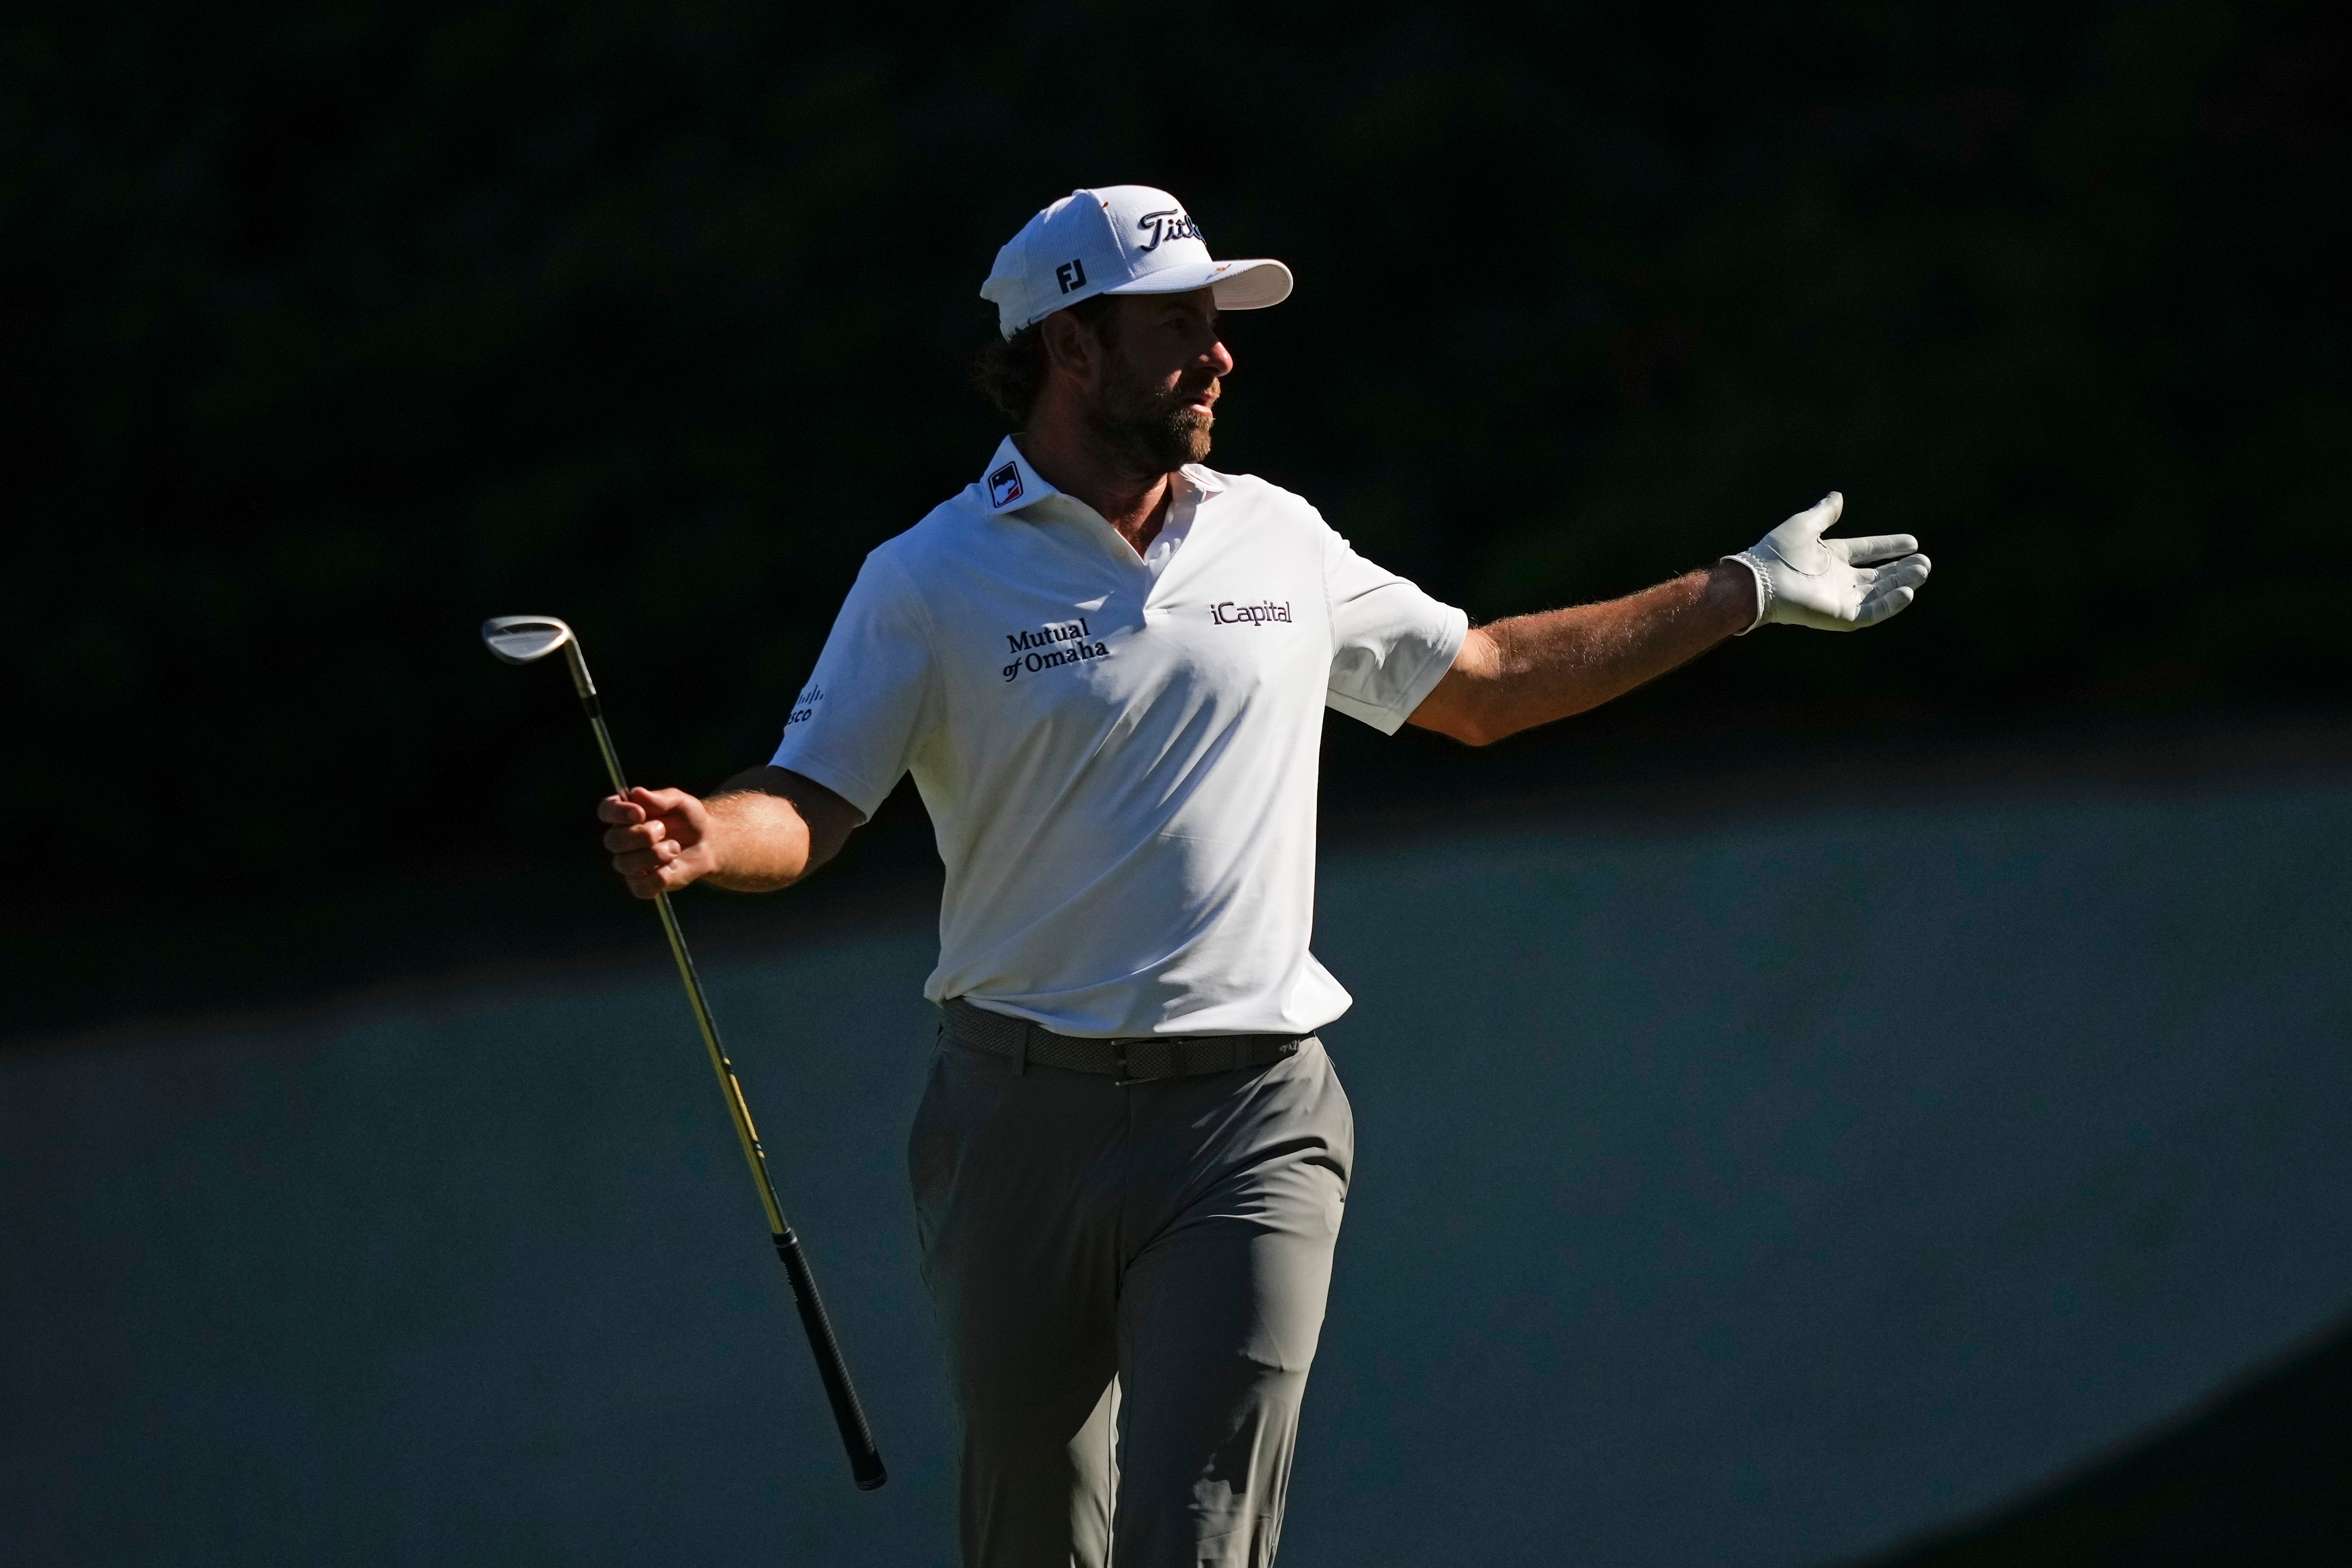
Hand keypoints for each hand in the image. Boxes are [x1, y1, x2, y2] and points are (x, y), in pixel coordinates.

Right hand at [598, 787, 722, 898]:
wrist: (707, 843)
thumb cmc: (688, 819)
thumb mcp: (681, 802)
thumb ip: (661, 798)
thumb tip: (637, 793)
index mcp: (626, 815)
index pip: (606, 811)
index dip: (617, 813)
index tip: (639, 813)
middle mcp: (622, 839)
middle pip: (612, 841)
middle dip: (641, 835)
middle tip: (663, 830)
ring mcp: (630, 864)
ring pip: (624, 864)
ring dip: (654, 855)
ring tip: (674, 848)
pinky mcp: (642, 885)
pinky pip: (640, 887)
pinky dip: (660, 877)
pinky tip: (672, 866)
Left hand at [1727, 492, 1930, 631]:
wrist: (1762, 579)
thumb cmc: (1777, 552)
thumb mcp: (1805, 525)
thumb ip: (1824, 512)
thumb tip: (1837, 496)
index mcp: (1830, 558)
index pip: (1866, 551)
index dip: (1889, 546)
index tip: (1912, 541)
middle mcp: (1837, 580)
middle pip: (1878, 575)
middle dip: (1903, 569)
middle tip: (1925, 562)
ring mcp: (1840, 599)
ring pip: (1880, 593)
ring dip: (1902, 583)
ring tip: (1923, 570)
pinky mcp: (1840, 616)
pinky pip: (1872, 612)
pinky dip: (1891, 604)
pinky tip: (1908, 591)